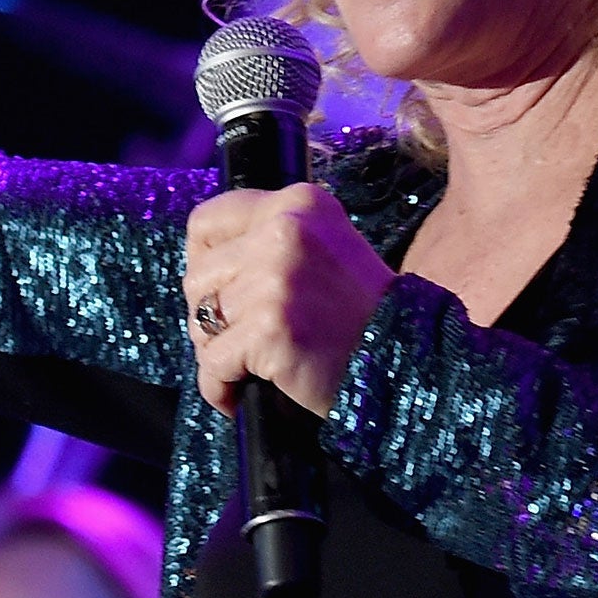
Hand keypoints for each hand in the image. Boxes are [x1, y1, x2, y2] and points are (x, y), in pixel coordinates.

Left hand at [182, 182, 395, 416]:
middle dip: (210, 315)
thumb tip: (200, 263)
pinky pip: (213, 363)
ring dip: (218, 352)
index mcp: (297, 203)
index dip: (203, 264)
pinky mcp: (271, 326)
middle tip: (245, 339)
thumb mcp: (320, 248)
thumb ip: (267, 242)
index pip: (205, 222)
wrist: (400, 363)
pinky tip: (242, 394)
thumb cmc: (356, 315)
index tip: (221, 292)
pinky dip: (221, 387)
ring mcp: (276, 277)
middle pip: (197, 276)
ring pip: (201, 320)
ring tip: (252, 365)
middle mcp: (285, 229)